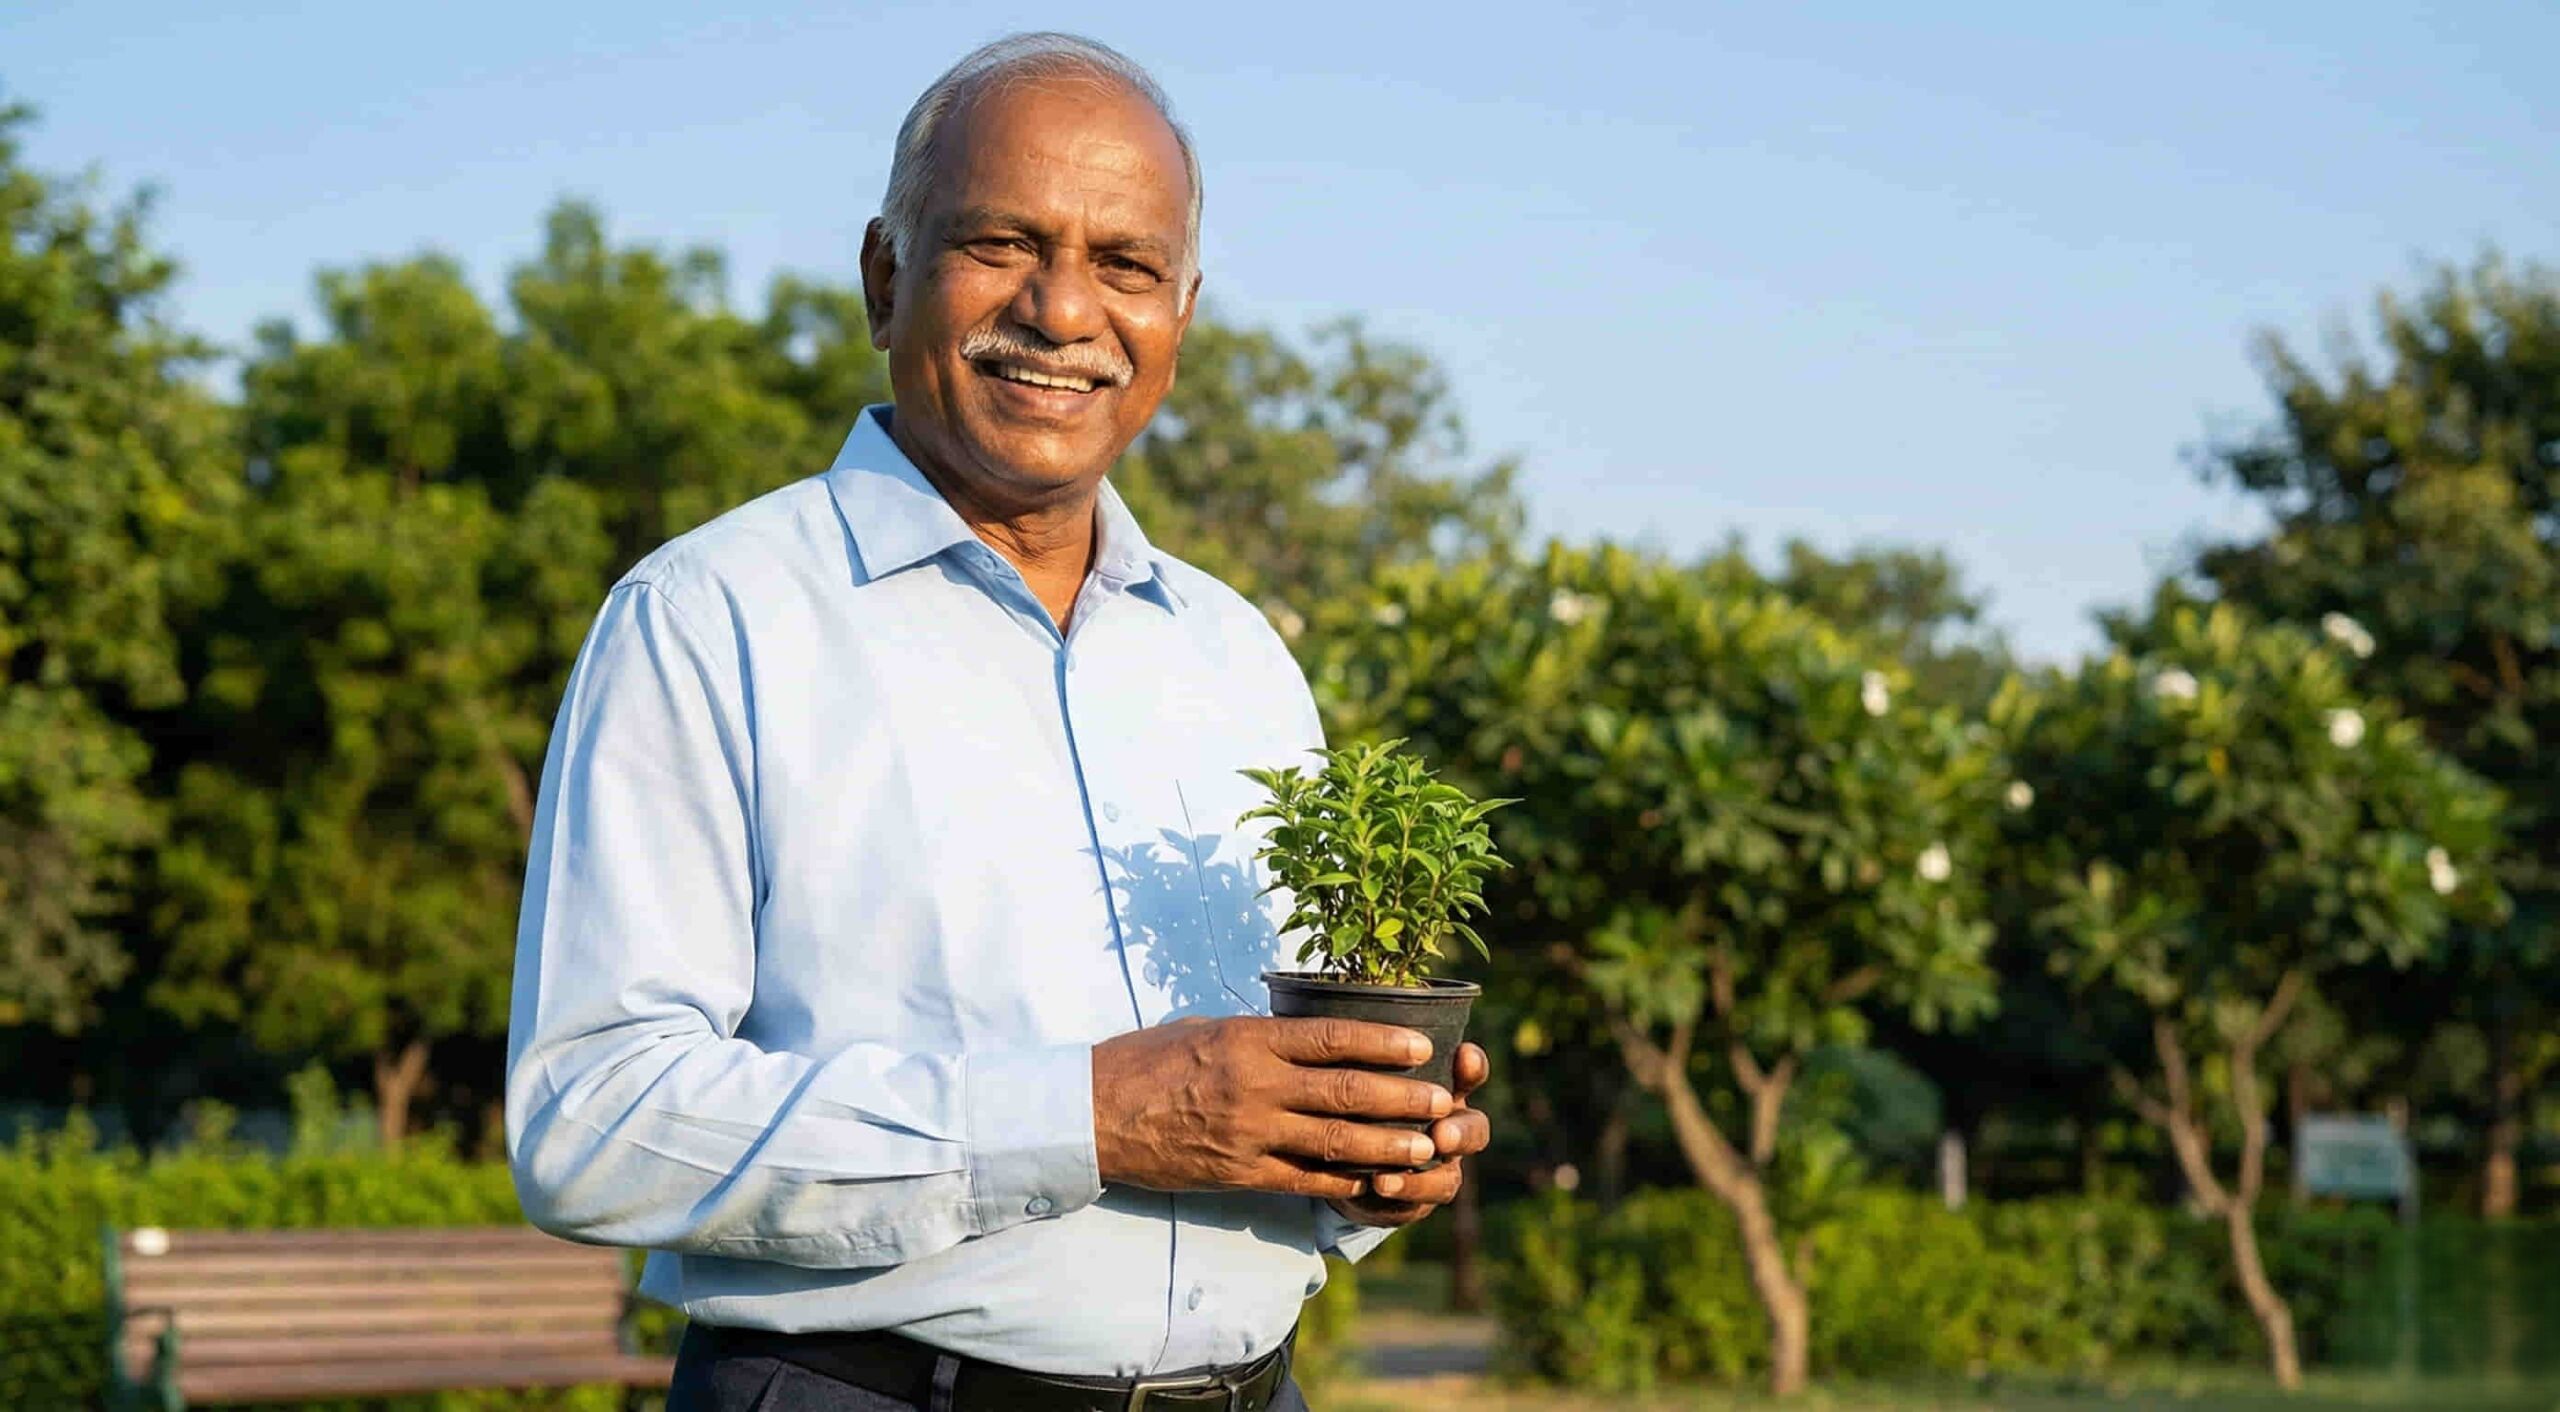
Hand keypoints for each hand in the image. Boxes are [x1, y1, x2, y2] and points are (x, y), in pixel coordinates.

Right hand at [1092, 1017, 1455, 1200]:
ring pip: (1334, 1140)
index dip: (1384, 1042)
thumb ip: (1258, 1036)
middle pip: (1345, 1091)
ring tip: (1427, 1146)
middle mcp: (1255, 1085)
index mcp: (1248, 1040)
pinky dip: (1343, 1180)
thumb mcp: (1205, 1028)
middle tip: (1443, 1100)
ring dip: (1387, 1144)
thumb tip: (1305, 1033)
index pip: (1331, 1037)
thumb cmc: (1145, 1060)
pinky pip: (1304, 1179)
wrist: (1090, 1113)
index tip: (1422, 1046)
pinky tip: (1375, 1180)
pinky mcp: (1239, 1172)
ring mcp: (1249, 1133)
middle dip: (1402, 1097)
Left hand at [1326, 1041, 1489, 1228]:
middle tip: (1441, 1133)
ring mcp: (1436, 1168)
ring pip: (1450, 1173)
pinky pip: (1420, 1200)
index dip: (1472, 1066)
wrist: (1342, 1155)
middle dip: (1461, 1132)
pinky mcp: (1417, 1198)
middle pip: (1474, 1129)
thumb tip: (1351, 1003)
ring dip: (1428, 1172)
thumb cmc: (1358, 1097)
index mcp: (1440, 1088)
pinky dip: (1402, 1190)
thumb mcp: (1362, 1067)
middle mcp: (1447, 1127)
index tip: (1464, 1056)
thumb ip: (1369, 1050)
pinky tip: (1380, 1183)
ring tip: (1399, 1172)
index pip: (1469, 1072)